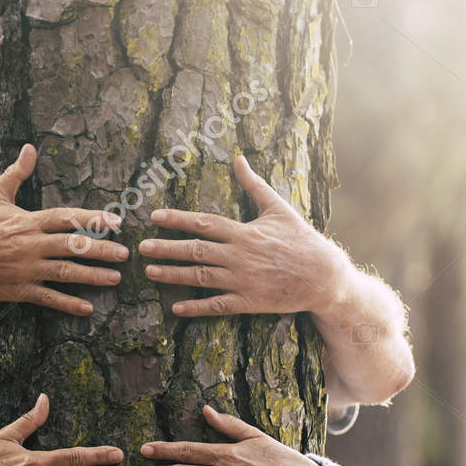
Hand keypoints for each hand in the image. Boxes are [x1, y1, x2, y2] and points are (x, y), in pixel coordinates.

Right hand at [0, 144, 128, 316]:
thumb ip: (17, 173)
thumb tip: (30, 147)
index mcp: (26, 222)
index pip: (65, 217)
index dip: (92, 218)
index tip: (115, 221)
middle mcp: (29, 245)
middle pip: (71, 246)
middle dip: (100, 249)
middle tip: (125, 253)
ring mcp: (24, 270)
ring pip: (65, 273)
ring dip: (92, 276)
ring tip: (115, 278)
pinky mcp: (18, 290)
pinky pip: (47, 298)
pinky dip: (68, 304)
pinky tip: (88, 308)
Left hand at [138, 154, 342, 318]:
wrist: (325, 276)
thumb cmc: (301, 239)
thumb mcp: (278, 207)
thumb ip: (254, 184)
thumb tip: (238, 157)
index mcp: (244, 232)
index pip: (204, 223)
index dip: (177, 219)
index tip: (155, 216)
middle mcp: (240, 256)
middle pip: (196, 250)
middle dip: (166, 248)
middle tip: (141, 247)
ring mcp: (243, 281)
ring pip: (201, 277)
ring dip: (173, 275)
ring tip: (150, 271)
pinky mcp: (250, 302)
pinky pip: (218, 306)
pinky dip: (196, 307)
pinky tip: (177, 308)